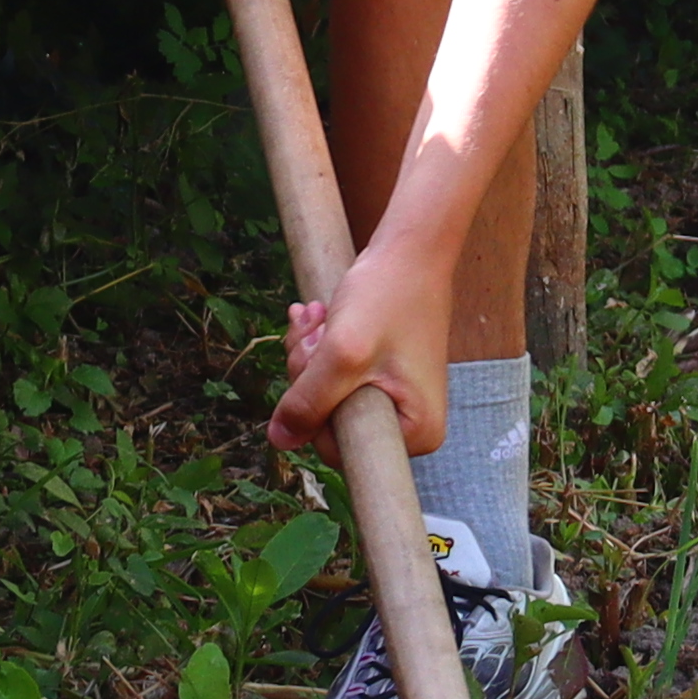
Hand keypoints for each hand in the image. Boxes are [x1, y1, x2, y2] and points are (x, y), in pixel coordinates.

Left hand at [270, 243, 452, 455]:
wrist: (410, 249)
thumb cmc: (389, 296)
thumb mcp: (342, 353)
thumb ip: (309, 400)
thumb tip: (279, 441)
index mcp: (418, 431)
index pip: (341, 449)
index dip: (314, 410)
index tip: (318, 361)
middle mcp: (413, 424)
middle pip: (331, 421)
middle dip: (309, 375)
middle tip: (314, 333)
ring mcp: (398, 399)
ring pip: (328, 395)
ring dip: (311, 356)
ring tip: (317, 317)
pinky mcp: (384, 376)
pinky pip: (337, 376)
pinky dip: (321, 348)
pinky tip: (318, 317)